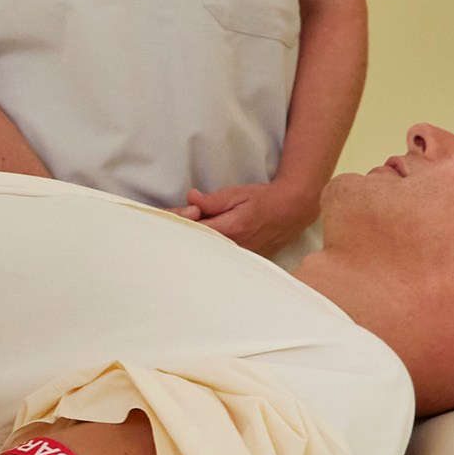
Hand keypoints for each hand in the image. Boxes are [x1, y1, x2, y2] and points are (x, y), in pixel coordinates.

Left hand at [177, 176, 322, 254]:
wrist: (291, 211)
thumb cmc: (263, 200)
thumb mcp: (237, 194)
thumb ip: (212, 200)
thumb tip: (190, 199)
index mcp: (230, 229)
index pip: (194, 229)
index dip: (176, 222)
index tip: (162, 217)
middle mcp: (233, 247)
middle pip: (197, 245)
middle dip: (180, 236)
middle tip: (167, 229)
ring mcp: (239, 257)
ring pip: (206, 254)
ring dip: (191, 245)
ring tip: (180, 238)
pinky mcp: (243, 261)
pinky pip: (218, 258)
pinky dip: (205, 252)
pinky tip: (196, 248)